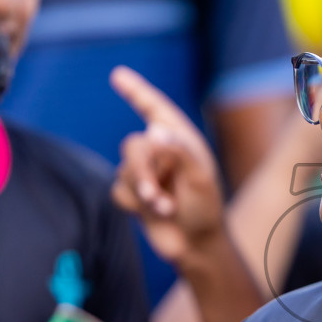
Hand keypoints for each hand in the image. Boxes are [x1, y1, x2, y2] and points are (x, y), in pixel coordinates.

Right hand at [108, 66, 225, 265]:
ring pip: (123, 169)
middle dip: (141, 172)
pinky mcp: (132, 194)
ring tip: (165, 209)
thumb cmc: (205, 209)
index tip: (117, 75)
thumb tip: (153, 131)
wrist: (195, 246)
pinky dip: (133, 204)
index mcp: (180, 140)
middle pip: (132, 146)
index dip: (136, 91)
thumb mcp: (200, 179)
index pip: (154, 108)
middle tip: (156, 197)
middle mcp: (161, 152)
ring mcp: (145, 173)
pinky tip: (153, 214)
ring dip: (142, 192)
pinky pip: (117, 190)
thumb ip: (180, 152)